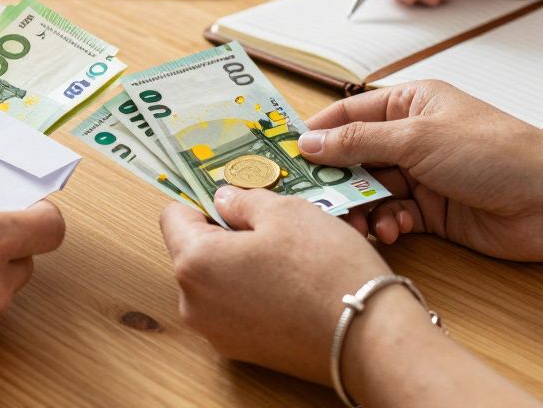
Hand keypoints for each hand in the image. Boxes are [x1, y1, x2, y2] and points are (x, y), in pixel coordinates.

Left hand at [160, 187, 390, 384]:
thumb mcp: (285, 211)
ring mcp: (217, 332)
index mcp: (194, 264)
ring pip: (218, 280)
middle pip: (195, 250)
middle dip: (225, 231)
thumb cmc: (324, 268)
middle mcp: (194, 304)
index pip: (174, 216)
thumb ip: (243, 199)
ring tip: (286, 252)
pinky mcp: (243, 351)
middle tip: (268, 220)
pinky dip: (255, 290)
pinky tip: (291, 282)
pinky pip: (236, 307)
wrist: (368, 337)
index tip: (229, 192)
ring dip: (242, 261)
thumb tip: (224, 199)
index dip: (202, 198)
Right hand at [299, 80, 542, 261]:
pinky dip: (387, 224)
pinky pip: (392, 214)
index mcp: (410, 103)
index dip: (318, 134)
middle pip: (354, 156)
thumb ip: (358, 142)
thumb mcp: (417, 138)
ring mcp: (422, 174)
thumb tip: (308, 142)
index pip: (348, 113)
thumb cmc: (495, 153)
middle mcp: (412, 136)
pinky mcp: (432, 210)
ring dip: (362, 207)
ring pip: (370, 190)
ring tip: (363, 222)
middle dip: (337, 179)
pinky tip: (394, 230)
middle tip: (315, 200)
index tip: (288, 156)